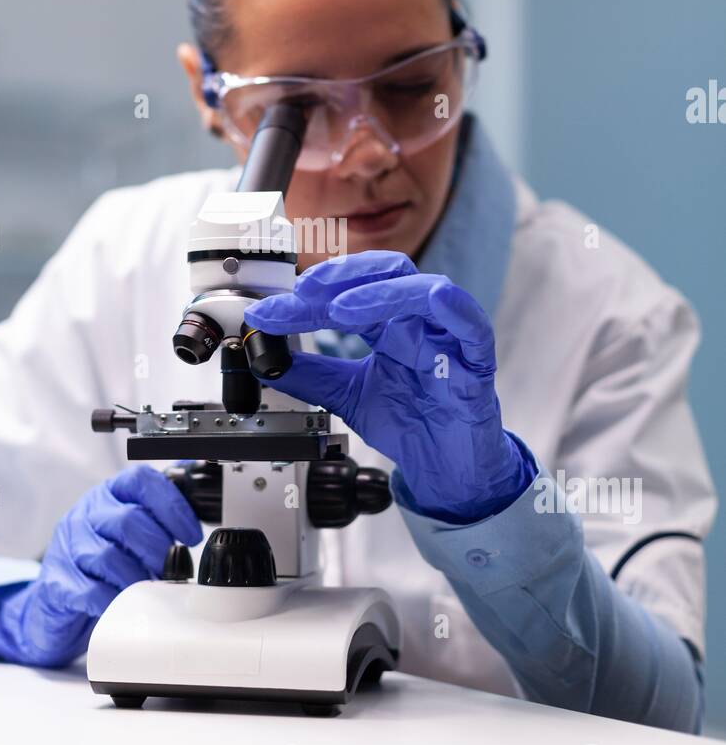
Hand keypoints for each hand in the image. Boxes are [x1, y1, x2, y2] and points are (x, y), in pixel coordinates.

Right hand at [0, 465, 202, 666]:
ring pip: (107, 556)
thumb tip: (202, 493)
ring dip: (138, 576)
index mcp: (109, 494)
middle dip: (158, 548)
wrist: (57, 599)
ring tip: (150, 587)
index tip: (192, 533)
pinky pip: (89, 590)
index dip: (172, 506)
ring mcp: (67, 547)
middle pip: (126, 520)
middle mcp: (85, 514)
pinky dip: (113, 599)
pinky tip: (124, 602)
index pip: (141, 481)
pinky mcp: (57, 582)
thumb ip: (159, 513)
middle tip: (173, 568)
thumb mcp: (130, 529)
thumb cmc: (103, 561)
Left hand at [243, 250, 535, 521]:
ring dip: (380, 292)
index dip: (307, 298)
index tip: (266, 313)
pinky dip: (449, 307)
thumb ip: (310, 376)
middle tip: (302, 292)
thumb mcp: (347, 396)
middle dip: (342, 277)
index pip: (349, 292)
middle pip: (387, 274)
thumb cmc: (412, 424)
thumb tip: (267, 359)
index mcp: (390, 324)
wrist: (447, 470)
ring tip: (340, 308)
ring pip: (425, 290)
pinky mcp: (477, 361)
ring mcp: (449, 338)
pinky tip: (421, 303)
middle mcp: (419, 322)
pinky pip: (471, 323)